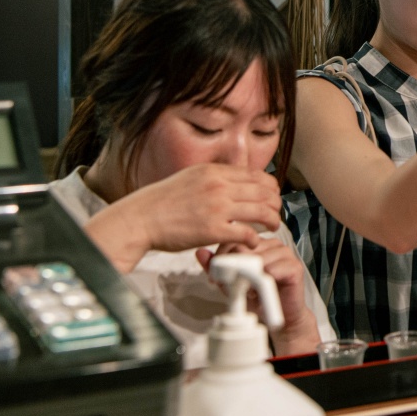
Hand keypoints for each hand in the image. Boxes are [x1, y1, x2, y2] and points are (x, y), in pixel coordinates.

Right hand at [117, 163, 282, 253]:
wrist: (140, 218)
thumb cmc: (162, 201)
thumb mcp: (191, 177)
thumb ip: (215, 177)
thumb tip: (236, 180)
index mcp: (215, 172)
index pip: (258, 176)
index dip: (271, 188)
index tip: (272, 196)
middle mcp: (219, 186)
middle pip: (265, 192)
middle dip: (275, 204)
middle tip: (274, 214)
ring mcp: (218, 208)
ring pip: (262, 211)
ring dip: (272, 221)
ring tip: (272, 227)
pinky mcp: (213, 230)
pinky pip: (247, 234)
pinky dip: (255, 240)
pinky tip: (252, 243)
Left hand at [199, 236, 320, 355]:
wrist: (280, 318)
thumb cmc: (258, 299)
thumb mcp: (230, 283)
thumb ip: (217, 268)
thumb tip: (200, 252)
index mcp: (259, 243)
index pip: (235, 238)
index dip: (222, 256)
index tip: (216, 275)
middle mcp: (273, 244)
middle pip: (244, 248)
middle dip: (233, 269)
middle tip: (232, 286)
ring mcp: (285, 253)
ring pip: (257, 259)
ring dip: (249, 279)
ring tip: (250, 291)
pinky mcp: (294, 267)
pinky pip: (271, 270)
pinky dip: (262, 284)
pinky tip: (260, 292)